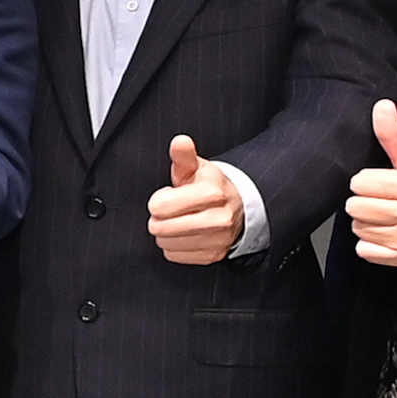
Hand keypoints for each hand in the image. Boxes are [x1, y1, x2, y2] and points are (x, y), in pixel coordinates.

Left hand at [144, 131, 248, 266]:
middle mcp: (219, 219)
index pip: (160, 206)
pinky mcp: (213, 256)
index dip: (158, 200)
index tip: (168, 195)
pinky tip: (184, 234)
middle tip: (170, 210)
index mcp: (213, 193)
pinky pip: (175, 255)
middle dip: (158, 217)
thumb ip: (184, 155)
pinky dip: (174, 246)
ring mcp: (218, 240)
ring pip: (166, 243)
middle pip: (161, 227)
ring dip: (165, 233)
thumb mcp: (197, 167)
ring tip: (178, 220)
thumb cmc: (210, 186)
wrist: (238, 207)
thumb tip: (180, 142)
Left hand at [343, 99, 396, 264]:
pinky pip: (365, 251)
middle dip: (363, 200)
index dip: (366, 181)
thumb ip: (394, 135)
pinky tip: (386, 232)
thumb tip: (381, 106)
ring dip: (366, 221)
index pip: (359, 183)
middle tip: (380, 199)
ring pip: (358, 228)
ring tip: (385, 215)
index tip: (380, 182)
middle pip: (355, 206)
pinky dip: (371, 243)